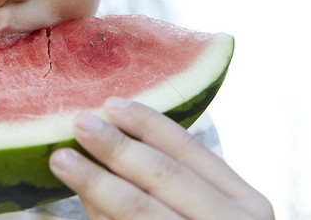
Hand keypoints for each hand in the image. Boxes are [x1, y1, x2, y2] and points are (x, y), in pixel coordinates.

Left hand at [49, 97, 273, 218]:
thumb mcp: (211, 214)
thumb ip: (169, 187)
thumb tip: (107, 145)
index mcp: (248, 204)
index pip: (191, 152)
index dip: (149, 124)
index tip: (111, 103)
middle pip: (164, 177)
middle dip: (116, 147)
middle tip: (79, 122)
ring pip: (141, 211)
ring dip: (97, 182)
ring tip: (62, 159)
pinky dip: (102, 219)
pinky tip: (82, 202)